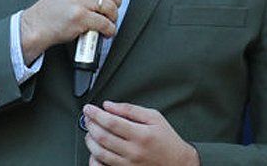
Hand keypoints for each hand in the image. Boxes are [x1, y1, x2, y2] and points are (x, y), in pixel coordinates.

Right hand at [20, 0, 137, 62]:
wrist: (38, 23)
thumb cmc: (57, 5)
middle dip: (116, 3)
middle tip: (108, 9)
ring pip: (111, 7)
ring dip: (113, 18)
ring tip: (106, 21)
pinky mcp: (79, 17)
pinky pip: (105, 23)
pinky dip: (108, 30)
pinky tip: (103, 30)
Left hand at [83, 101, 199, 165]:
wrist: (178, 163)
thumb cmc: (167, 140)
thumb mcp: (154, 117)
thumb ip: (130, 109)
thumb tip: (109, 106)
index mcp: (141, 135)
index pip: (111, 122)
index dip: (96, 114)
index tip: (89, 108)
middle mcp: (133, 151)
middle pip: (102, 137)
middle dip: (90, 125)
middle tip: (88, 117)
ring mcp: (128, 164)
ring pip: (100, 153)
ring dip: (90, 140)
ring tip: (90, 131)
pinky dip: (94, 158)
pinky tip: (95, 150)